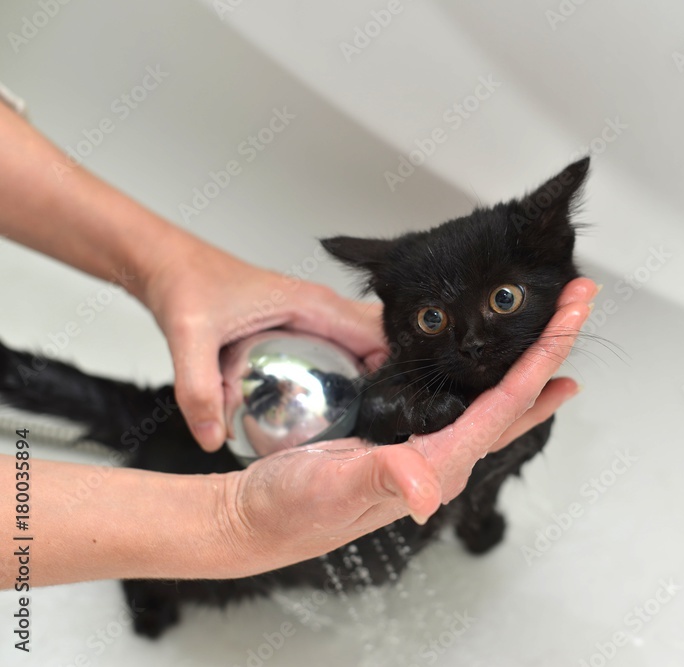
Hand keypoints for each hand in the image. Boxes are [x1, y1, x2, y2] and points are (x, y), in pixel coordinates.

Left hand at [140, 242, 387, 451]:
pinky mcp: (299, 323)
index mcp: (312, 303)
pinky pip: (336, 349)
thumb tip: (212, 438)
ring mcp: (312, 314)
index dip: (393, 372)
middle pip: (376, 342)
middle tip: (381, 421)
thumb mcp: (189, 338)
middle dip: (388, 379)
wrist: (168, 262)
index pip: (377, 335)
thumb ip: (199, 389)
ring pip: (359, 345)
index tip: (390, 411)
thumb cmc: (184, 284)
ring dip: (369, 377)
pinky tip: (329, 406)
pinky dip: (342, 373)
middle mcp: (320, 306)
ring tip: (364, 420)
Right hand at [217, 278, 595, 573]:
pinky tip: (509, 375)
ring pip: (502, 402)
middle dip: (553, 348)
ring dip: (535, 362)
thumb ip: (381, 479)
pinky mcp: (414, 442)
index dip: (543, 357)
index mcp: (439, 463)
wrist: (261, 519)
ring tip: (561, 331)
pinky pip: (472, 409)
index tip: (570, 316)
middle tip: (582, 300)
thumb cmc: (290, 507)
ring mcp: (433, 450)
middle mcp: (447, 458)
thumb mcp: (330, 489)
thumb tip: (425, 489)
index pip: (507, 402)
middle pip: (519, 397)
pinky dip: (499, 384)